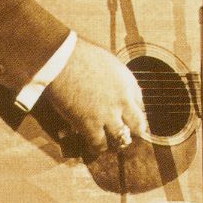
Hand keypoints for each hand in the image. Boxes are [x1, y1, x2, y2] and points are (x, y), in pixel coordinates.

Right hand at [47, 41, 147, 157]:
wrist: (62, 58)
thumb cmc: (79, 54)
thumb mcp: (108, 63)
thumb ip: (115, 79)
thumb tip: (111, 89)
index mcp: (128, 82)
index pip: (141, 105)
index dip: (133, 114)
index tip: (127, 118)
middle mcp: (123, 100)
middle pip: (138, 126)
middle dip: (132, 132)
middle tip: (123, 135)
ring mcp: (108, 114)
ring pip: (121, 139)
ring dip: (115, 143)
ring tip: (108, 144)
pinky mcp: (90, 124)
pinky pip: (99, 145)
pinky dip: (96, 148)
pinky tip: (91, 146)